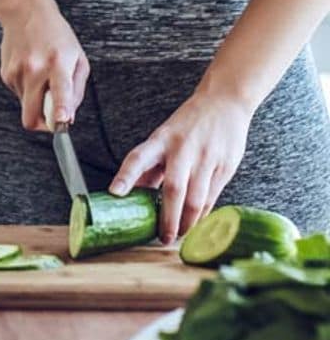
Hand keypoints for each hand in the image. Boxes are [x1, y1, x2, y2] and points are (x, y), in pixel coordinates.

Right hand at [0, 0, 89, 132]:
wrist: (25, 12)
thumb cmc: (56, 35)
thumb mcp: (78, 59)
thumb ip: (76, 91)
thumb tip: (68, 118)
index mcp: (58, 63)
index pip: (60, 91)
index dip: (60, 109)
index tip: (61, 120)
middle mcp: (35, 69)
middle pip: (32, 116)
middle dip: (43, 124)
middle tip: (53, 113)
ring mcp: (17, 72)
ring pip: (26, 107)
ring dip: (36, 100)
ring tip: (42, 76)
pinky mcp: (6, 74)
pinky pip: (19, 95)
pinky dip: (27, 89)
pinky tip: (31, 70)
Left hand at [109, 91, 251, 244]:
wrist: (224, 102)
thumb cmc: (189, 124)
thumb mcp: (164, 137)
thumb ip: (152, 165)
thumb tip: (134, 192)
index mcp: (161, 139)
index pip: (138, 158)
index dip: (125, 176)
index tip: (114, 193)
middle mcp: (182, 149)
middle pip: (173, 189)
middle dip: (168, 218)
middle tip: (162, 237)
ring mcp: (205, 159)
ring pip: (196, 199)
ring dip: (187, 223)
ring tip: (180, 236)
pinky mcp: (225, 168)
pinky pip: (212, 199)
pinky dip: (204, 216)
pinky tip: (198, 225)